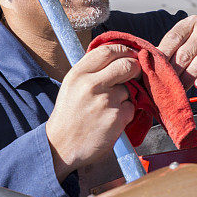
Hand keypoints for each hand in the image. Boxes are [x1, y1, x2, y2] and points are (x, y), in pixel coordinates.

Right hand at [46, 44, 140, 181]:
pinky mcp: (116, 118)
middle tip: (134, 73)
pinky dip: (126, 113)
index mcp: (78, 74)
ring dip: (126, 96)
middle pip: (126, 64)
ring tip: (109, 107)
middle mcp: (91, 84)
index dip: (123, 50)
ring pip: (130, 88)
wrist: (62, 146)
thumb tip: (117, 56)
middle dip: (135, 68)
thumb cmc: (69, 115)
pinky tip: (111, 120)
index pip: (107, 50)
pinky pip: (131, 108)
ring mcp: (105, 101)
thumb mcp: (71, 85)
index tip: (129, 54)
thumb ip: (91, 70)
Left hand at [158, 15, 196, 90]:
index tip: (153, 71)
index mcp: (191, 23)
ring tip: (180, 90)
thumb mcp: (188, 46)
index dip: (161, 57)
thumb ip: (171, 52)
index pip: (172, 39)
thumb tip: (147, 64)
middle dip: (173, 72)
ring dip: (187, 79)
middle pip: (184, 53)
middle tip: (165, 86)